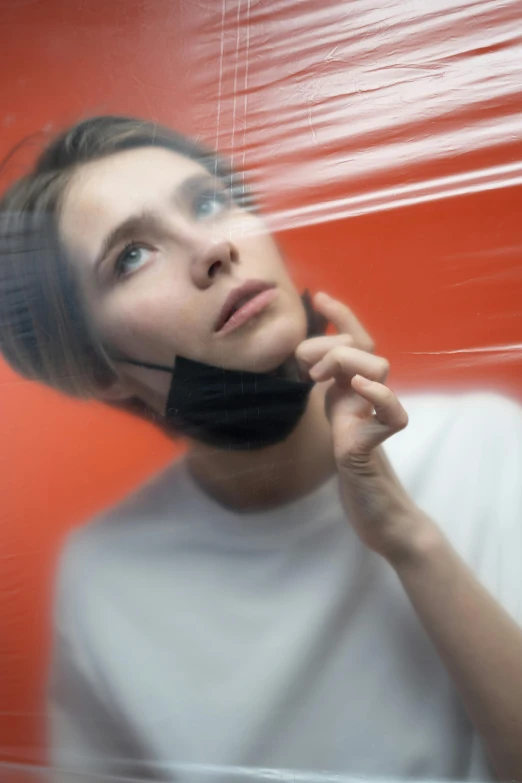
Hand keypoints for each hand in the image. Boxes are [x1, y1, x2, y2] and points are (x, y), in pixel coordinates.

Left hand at [296, 292, 425, 560]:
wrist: (374, 507)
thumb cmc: (352, 459)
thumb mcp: (334, 413)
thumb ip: (328, 386)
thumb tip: (302, 358)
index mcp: (354, 387)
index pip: (356, 340)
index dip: (341, 317)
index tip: (319, 296)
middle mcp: (367, 397)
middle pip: (364, 346)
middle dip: (331, 342)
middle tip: (305, 367)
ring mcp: (374, 419)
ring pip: (378, 367)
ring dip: (344, 361)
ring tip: (318, 380)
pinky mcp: (374, 445)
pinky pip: (391, 414)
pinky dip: (378, 395)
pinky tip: (357, 389)